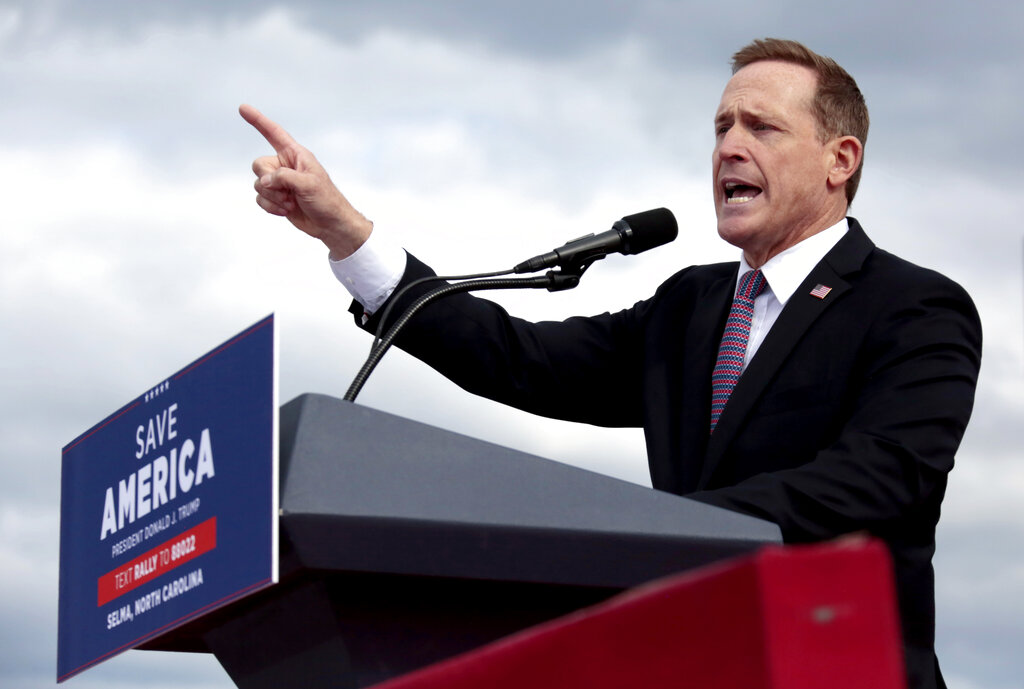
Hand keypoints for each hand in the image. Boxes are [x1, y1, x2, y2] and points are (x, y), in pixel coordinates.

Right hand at [240, 104, 372, 258]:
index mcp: (296, 154)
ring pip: (258, 185)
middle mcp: (285, 166)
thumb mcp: (309, 184)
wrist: (330, 225)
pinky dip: (270, 207)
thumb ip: (284, 177)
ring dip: (273, 198)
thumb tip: (264, 181)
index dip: (258, 120)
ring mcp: (279, 183)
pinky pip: (260, 198)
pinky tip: (286, 211)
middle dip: (269, 182)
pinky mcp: (276, 198)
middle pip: (259, 165)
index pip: (273, 133)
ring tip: (291, 203)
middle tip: (288, 192)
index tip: (242, 108)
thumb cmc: (326, 200)